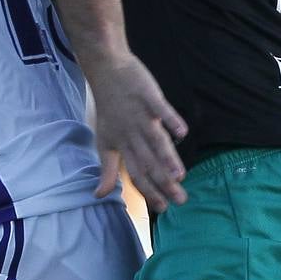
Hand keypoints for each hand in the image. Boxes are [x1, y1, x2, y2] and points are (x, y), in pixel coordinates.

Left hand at [88, 55, 188, 211]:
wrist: (106, 71)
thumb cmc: (108, 109)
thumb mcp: (103, 141)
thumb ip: (106, 169)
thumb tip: (99, 196)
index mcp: (122, 145)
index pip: (136, 172)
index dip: (148, 191)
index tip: (163, 209)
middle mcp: (131, 133)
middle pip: (149, 161)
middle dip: (164, 183)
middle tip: (181, 200)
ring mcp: (140, 114)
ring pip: (155, 140)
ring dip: (167, 157)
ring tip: (179, 175)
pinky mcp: (149, 96)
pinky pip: (161, 109)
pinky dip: (171, 120)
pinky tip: (181, 133)